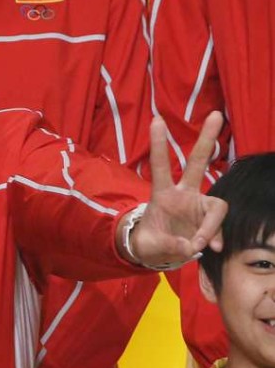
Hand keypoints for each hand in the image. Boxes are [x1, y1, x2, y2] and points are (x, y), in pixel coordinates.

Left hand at [123, 112, 227, 267]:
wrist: (158, 253)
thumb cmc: (148, 243)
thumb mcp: (149, 246)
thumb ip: (167, 245)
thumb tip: (190, 246)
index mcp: (161, 194)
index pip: (159, 165)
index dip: (159, 144)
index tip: (157, 120)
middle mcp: (182, 194)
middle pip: (196, 162)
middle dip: (207, 139)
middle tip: (216, 114)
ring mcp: (198, 204)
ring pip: (218, 204)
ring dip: (211, 226)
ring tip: (198, 244)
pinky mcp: (208, 218)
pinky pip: (218, 225)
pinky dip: (214, 237)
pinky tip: (207, 248)